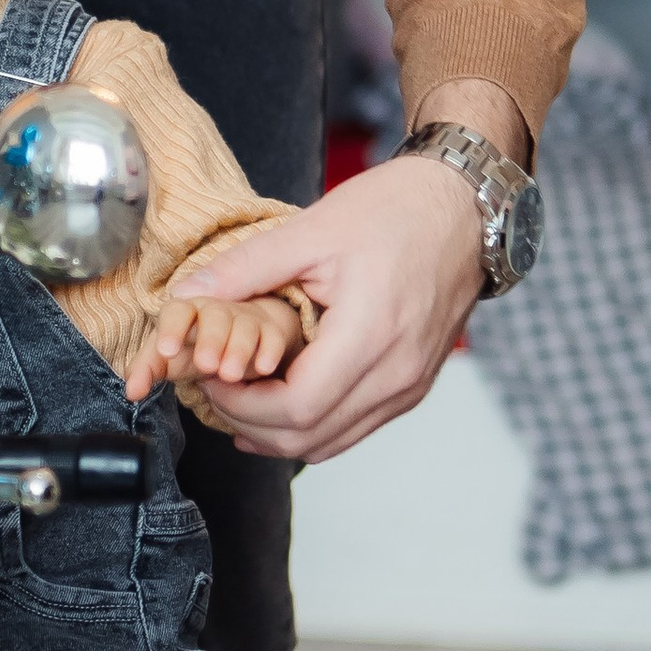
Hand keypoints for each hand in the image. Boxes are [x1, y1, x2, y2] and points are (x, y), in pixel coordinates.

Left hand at [131, 81, 520, 464]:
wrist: (466, 208)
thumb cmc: (397, 210)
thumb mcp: (312, 230)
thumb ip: (245, 268)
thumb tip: (185, 295)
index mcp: (371, 336)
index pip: (295, 408)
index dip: (241, 404)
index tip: (211, 376)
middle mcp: (397, 374)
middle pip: (309, 438)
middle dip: (250, 423)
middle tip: (216, 390)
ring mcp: (410, 386)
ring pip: (331, 443)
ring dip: (278, 432)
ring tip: (239, 399)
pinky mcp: (414, 386)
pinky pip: (355, 428)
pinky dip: (312, 425)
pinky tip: (280, 402)